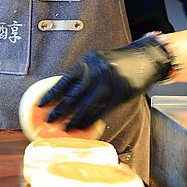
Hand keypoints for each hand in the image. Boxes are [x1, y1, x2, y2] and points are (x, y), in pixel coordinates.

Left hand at [38, 37, 172, 130]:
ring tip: (64, 127)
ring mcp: (110, 83)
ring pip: (87, 105)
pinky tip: (83, 127)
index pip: (65, 79)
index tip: (41, 104)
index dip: (52, 93)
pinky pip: (101, 110)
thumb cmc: (118, 62)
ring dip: (74, 118)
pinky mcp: (120, 94)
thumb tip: (63, 93)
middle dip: (60, 109)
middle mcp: (98, 71)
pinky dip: (90, 120)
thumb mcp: (98, 61)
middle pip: (74, 94)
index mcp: (88, 61)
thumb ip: (83, 74)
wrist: (145, 59)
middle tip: (49, 120)